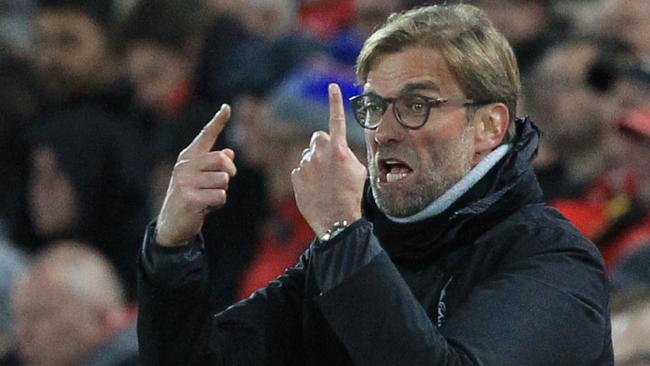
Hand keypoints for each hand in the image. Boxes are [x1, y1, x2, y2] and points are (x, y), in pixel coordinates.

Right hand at [155, 105, 236, 246]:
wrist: (172, 223)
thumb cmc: (192, 197)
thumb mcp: (202, 178)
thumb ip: (214, 165)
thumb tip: (230, 153)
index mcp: (188, 157)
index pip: (206, 135)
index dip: (218, 121)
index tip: (227, 107)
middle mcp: (184, 165)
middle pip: (222, 160)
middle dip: (229, 173)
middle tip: (223, 183)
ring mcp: (185, 182)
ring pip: (223, 181)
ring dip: (222, 192)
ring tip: (208, 197)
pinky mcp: (190, 199)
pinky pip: (220, 197)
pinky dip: (218, 204)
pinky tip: (205, 207)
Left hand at [291, 84, 366, 237]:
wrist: (336, 219)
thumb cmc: (352, 195)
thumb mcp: (359, 171)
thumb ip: (348, 154)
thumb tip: (340, 150)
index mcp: (339, 149)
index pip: (336, 119)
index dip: (335, 101)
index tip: (331, 86)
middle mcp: (320, 153)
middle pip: (318, 137)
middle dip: (323, 145)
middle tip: (330, 162)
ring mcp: (306, 164)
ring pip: (308, 155)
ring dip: (315, 163)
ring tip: (325, 183)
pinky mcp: (296, 176)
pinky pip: (301, 170)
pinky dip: (306, 177)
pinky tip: (316, 190)